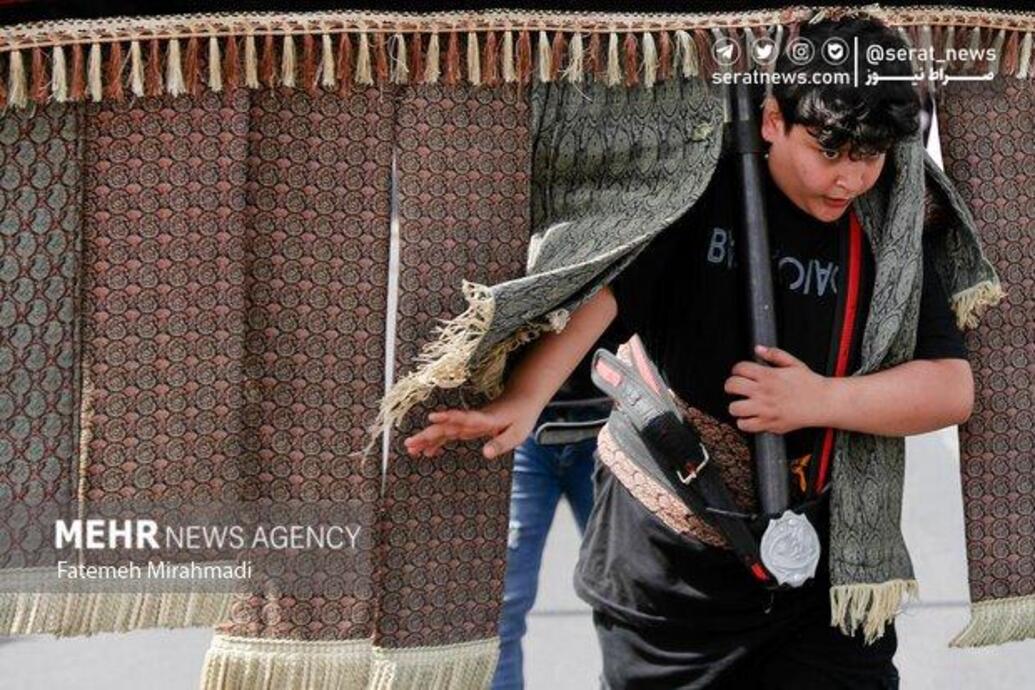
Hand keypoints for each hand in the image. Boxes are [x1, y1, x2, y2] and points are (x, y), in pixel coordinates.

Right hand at [402, 396, 539, 459]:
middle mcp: (472, 420)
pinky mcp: (467, 426)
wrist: (520, 400)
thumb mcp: (517, 434)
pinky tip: (427, 452)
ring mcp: (468, 423)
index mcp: (484, 420)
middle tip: (410, 444)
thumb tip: (485, 454)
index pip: (464, 418)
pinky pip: (449, 435)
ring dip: (427, 439)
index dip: (449, 417)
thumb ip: (501, 443)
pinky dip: (438, 443)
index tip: (433, 418)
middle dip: (427, 434)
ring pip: (444, 430)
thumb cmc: (521, 417)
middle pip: (447, 427)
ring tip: (411, 450)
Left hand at [724, 345, 830, 434]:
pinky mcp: (769, 423)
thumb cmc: (810, 384)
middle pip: (732, 386)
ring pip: (734, 407)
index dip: (737, 369)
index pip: (739, 368)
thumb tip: (759, 349)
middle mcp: (764, 392)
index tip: (740, 373)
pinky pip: (745, 425)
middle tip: (735, 387)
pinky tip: (749, 417)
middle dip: (731, 385)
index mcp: (768, 376)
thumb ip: (774, 354)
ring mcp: (765, 409)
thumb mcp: (794, 363)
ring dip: (735, 405)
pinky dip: (744, 422)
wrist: (823, 403)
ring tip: (742, 403)